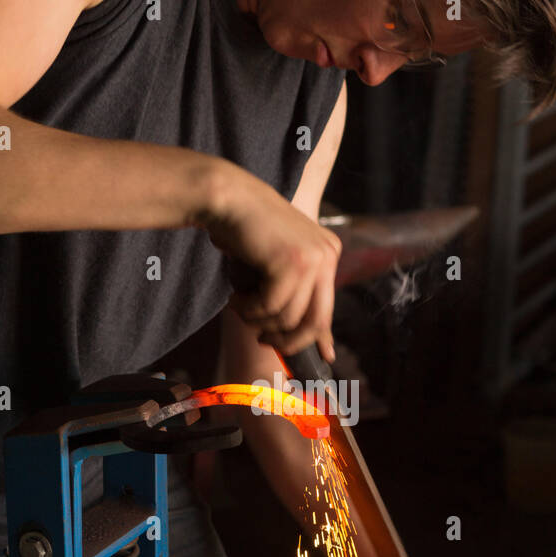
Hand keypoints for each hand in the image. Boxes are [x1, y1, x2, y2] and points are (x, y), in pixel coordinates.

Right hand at [199, 163, 339, 359]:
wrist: (227, 198)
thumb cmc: (245, 232)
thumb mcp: (278, 265)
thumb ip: (298, 296)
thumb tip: (324, 347)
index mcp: (328, 252)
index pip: (327, 307)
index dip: (320, 337)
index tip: (325, 357)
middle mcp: (327, 254)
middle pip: (316, 320)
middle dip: (289, 340)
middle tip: (264, 340)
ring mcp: (312, 257)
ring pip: (289, 317)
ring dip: (259, 321)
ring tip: (240, 307)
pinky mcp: (292, 262)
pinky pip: (270, 307)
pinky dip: (249, 309)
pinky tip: (236, 297)